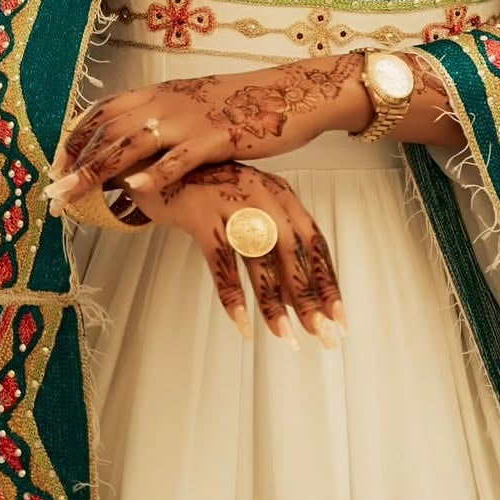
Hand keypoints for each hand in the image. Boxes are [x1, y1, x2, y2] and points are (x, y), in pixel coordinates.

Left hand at [45, 52, 369, 203]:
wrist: (287, 94)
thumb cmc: (240, 104)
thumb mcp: (192, 105)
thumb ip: (162, 122)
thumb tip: (134, 148)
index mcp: (159, 93)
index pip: (103, 112)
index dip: (75, 138)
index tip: (55, 164)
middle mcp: (167, 103)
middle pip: (108, 132)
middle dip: (76, 163)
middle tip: (52, 191)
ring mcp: (190, 120)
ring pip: (133, 146)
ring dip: (98, 173)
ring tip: (73, 195)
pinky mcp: (216, 138)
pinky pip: (179, 159)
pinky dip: (153, 174)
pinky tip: (131, 189)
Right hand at [80, 158, 349, 346]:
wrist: (159, 162)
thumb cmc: (208, 190)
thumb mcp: (248, 206)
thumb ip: (273, 243)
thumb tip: (297, 296)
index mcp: (279, 193)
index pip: (313, 241)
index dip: (328, 281)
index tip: (340, 318)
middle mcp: (262, 195)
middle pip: (293, 253)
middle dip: (309, 298)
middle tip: (322, 335)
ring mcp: (231, 202)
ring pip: (260, 259)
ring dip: (274, 303)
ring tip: (284, 337)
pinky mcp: (201, 214)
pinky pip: (221, 261)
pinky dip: (232, 295)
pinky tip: (242, 324)